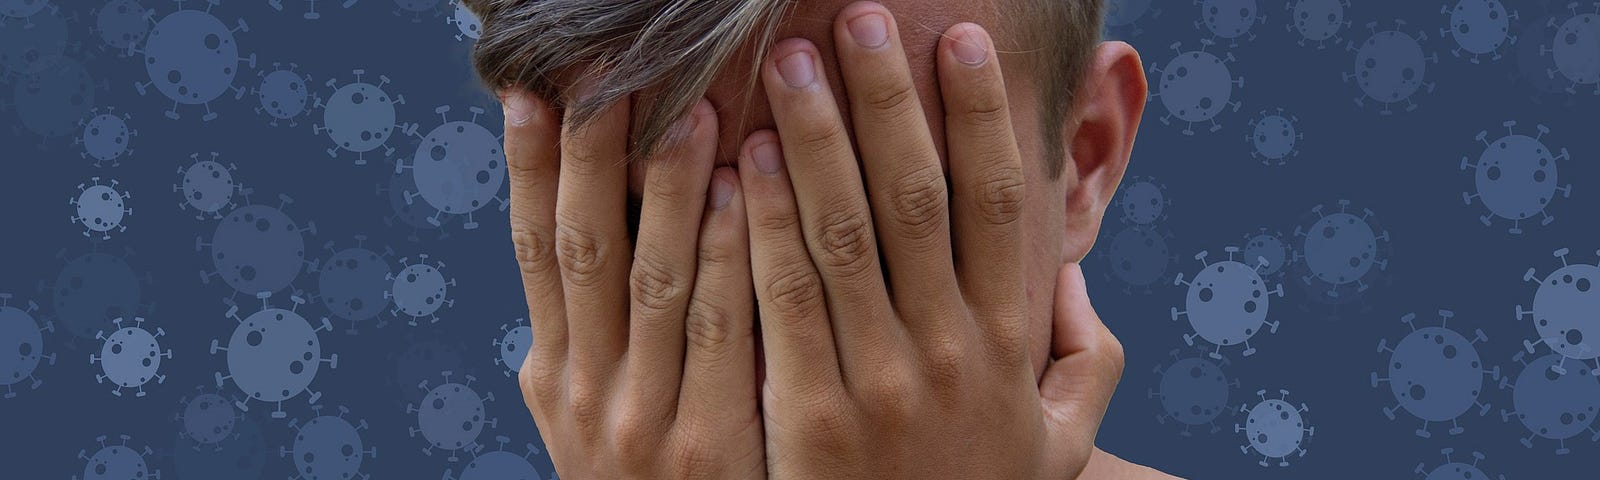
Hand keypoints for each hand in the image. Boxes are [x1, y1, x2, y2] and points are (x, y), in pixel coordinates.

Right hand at [500, 83, 763, 477]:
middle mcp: (584, 393)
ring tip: (687, 108)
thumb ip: (585, 340)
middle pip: (583, 251)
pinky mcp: (710, 448)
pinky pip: (720, 333)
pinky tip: (743, 193)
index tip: (526, 91)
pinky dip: (725, 257)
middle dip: (591, 156)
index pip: (533, 253)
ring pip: (652, 281)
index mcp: (552, 376)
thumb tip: (565, 240)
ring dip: (666, 189)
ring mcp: (643, 422)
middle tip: (606, 70)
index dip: (524, 170)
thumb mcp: (589, 417)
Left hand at [736, 3, 1123, 477]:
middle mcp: (952, 355)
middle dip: (887, 100)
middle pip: (917, 201)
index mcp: (1011, 345)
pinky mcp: (811, 420)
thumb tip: (1068, 266)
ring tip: (787, 62)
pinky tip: (740, 163)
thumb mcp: (1061, 439)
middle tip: (858, 17)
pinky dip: (760, 226)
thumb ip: (1084, 352)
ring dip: (816, 139)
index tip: (959, 43)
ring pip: (843, 237)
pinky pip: (783, 304)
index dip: (983, 118)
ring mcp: (881, 386)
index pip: (1003, 207)